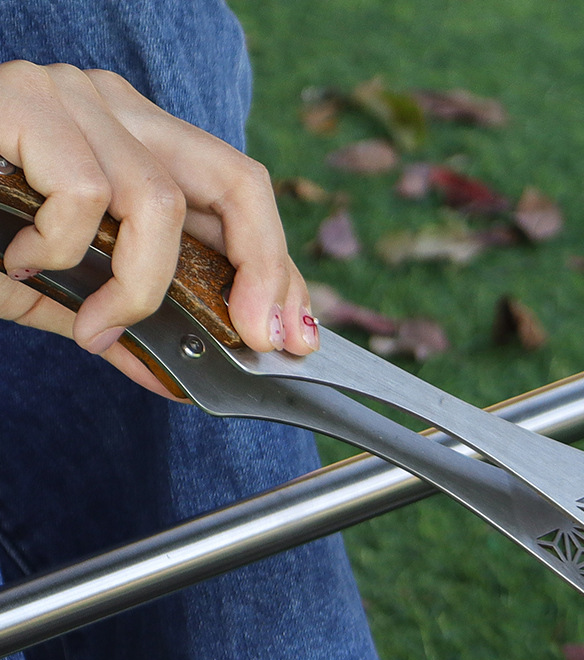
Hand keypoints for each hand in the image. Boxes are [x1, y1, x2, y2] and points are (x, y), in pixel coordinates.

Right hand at [0, 61, 316, 397]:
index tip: (296, 334)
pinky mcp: (23, 100)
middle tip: (257, 339)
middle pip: (236, 181)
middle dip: (264, 269)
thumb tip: (178, 378)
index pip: (238, 196)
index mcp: (133, 142)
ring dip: (138, 286)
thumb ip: (121, 321)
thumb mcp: (58, 286)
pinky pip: (84, 192)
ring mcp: (70, 96)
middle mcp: (113, 108)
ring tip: (92, 321)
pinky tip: (22, 262)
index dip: (279, 267)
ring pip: (158, 201)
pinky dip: (63, 250)